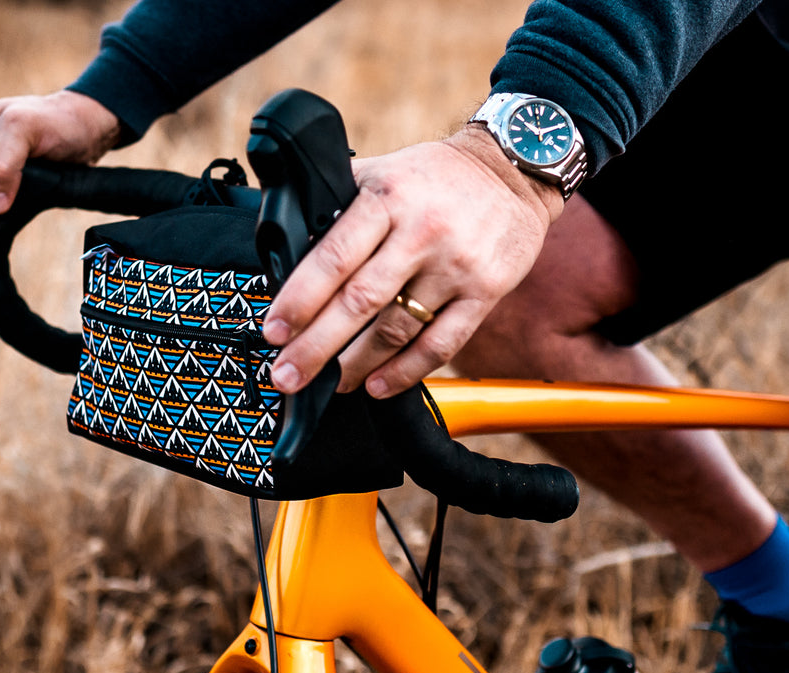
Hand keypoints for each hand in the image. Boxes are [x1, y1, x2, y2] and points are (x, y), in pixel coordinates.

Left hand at [261, 125, 563, 397]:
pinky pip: (441, 343)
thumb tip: (284, 242)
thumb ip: (338, 203)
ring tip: (329, 384)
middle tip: (287, 375)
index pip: (334, 258)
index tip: (274, 332)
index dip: (300, 300)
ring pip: (397, 329)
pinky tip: (376, 386)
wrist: (514, 169)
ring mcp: (455, 266)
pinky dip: (405, 372)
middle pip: (360, 302)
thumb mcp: (383, 172)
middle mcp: (421, 232)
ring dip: (356, 365)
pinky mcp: (486, 291)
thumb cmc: (433, 177)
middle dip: (316, 346)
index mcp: (386, 199)